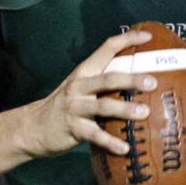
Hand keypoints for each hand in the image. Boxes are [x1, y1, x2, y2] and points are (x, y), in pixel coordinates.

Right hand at [25, 30, 156, 157]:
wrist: (33, 128)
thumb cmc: (66, 106)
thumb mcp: (80, 88)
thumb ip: (103, 83)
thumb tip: (140, 79)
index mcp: (84, 72)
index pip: (106, 49)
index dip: (127, 40)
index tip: (148, 36)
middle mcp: (79, 86)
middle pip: (108, 79)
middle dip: (131, 79)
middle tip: (153, 82)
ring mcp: (75, 107)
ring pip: (103, 106)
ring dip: (125, 109)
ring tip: (144, 113)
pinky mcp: (73, 129)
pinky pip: (95, 135)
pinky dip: (111, 142)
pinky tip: (125, 148)